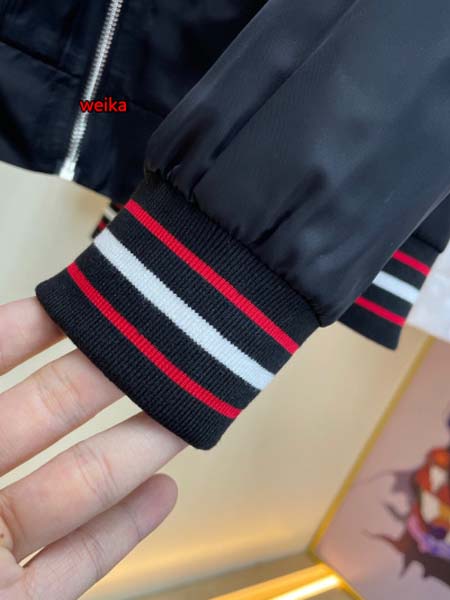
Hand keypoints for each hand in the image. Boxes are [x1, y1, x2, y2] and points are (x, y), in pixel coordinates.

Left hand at [0, 298, 185, 598]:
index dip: (25, 332)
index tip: (72, 303)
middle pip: (44, 420)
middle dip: (103, 381)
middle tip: (151, 347)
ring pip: (73, 489)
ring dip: (133, 450)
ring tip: (177, 412)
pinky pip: (78, 564)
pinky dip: (123, 530)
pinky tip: (160, 494)